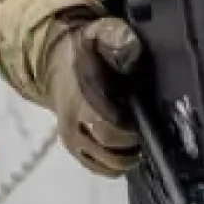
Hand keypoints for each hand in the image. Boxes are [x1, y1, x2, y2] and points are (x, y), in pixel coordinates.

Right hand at [46, 17, 142, 176]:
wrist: (57, 63)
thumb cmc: (87, 51)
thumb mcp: (101, 35)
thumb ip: (118, 40)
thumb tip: (132, 51)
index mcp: (81, 101)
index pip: (109, 130)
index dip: (132, 131)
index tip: (145, 118)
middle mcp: (73, 127)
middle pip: (112, 154)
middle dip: (134, 145)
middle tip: (146, 128)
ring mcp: (73, 142)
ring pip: (109, 166)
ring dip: (128, 156)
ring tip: (136, 135)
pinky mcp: (75, 151)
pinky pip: (101, 168)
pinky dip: (117, 162)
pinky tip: (125, 144)